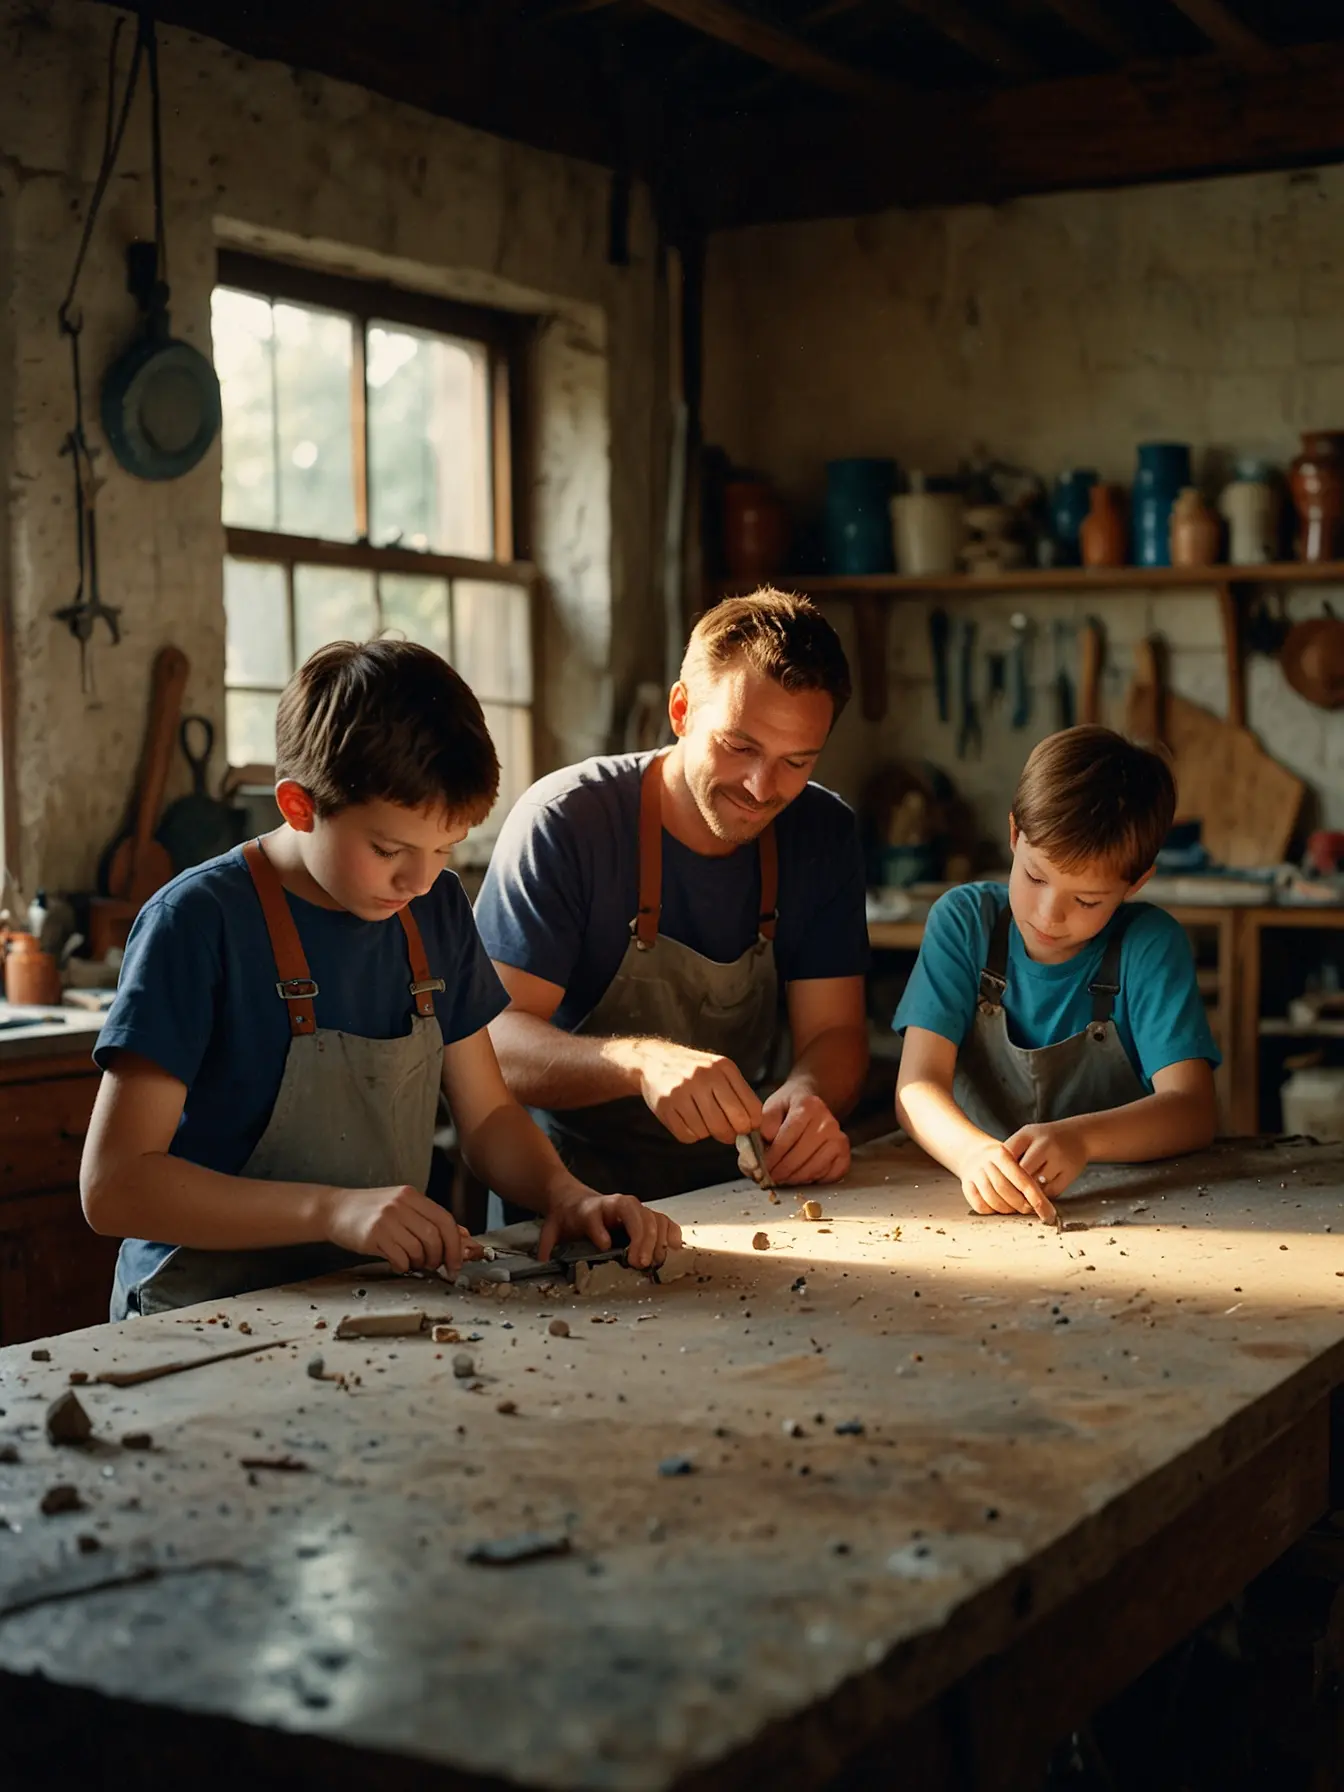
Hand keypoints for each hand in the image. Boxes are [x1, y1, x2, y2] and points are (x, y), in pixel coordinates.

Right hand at [320, 1185, 481, 1274]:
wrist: (334, 1210)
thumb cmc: (371, 1212)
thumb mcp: (403, 1208)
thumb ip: (431, 1220)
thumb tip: (464, 1237)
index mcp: (412, 1196)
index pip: (445, 1220)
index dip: (456, 1244)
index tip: (456, 1263)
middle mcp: (401, 1204)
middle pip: (435, 1236)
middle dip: (440, 1257)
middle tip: (434, 1266)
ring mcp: (387, 1218)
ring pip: (418, 1249)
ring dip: (420, 1263)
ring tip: (413, 1263)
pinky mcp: (373, 1234)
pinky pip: (399, 1257)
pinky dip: (403, 1266)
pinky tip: (398, 1263)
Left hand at [537, 1187, 682, 1270]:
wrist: (575, 1200)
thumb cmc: (567, 1218)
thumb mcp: (552, 1228)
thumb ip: (547, 1242)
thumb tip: (542, 1258)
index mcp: (589, 1208)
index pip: (594, 1216)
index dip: (599, 1230)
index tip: (604, 1246)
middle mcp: (614, 1204)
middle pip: (632, 1214)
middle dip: (639, 1237)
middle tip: (639, 1263)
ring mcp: (632, 1209)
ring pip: (651, 1216)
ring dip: (657, 1239)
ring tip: (655, 1262)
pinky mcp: (645, 1216)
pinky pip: (663, 1220)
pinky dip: (671, 1233)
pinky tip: (674, 1248)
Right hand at [632, 1039, 762, 1145]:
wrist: (654, 1060)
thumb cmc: (693, 1070)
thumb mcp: (719, 1070)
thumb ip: (738, 1093)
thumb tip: (754, 1125)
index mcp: (723, 1067)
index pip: (750, 1107)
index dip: (751, 1125)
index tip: (746, 1128)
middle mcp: (703, 1076)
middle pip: (729, 1123)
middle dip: (731, 1135)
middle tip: (727, 1133)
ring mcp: (682, 1090)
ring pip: (707, 1132)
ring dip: (708, 1133)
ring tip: (703, 1120)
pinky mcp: (665, 1104)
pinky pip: (687, 1135)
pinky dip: (691, 1135)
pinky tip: (688, 1121)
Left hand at [752, 1087, 849, 1185]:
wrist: (812, 1102)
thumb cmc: (788, 1108)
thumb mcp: (772, 1107)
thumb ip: (765, 1125)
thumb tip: (765, 1147)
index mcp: (808, 1106)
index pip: (786, 1139)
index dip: (772, 1157)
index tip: (762, 1168)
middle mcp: (827, 1121)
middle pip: (800, 1156)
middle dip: (782, 1171)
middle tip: (770, 1178)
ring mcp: (839, 1137)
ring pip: (814, 1168)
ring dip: (795, 1179)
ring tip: (782, 1179)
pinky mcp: (844, 1152)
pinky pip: (830, 1175)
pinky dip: (814, 1180)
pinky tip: (801, 1177)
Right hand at [957, 1137, 1056, 1222]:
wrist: (972, 1152)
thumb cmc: (1000, 1159)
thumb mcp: (1014, 1157)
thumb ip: (1025, 1175)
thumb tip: (1042, 1200)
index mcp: (1001, 1153)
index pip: (1022, 1179)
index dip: (1036, 1198)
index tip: (1047, 1212)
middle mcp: (986, 1163)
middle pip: (1005, 1190)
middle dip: (1021, 1205)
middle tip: (1031, 1210)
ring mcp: (974, 1174)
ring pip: (992, 1199)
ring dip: (1007, 1210)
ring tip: (1016, 1209)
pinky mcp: (966, 1185)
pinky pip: (979, 1205)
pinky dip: (992, 1211)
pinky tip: (999, 1209)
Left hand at [1004, 1119, 1089, 1202]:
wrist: (1080, 1136)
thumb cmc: (1045, 1139)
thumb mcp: (1026, 1136)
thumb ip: (1011, 1152)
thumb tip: (995, 1179)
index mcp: (1028, 1134)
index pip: (1006, 1155)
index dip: (1000, 1170)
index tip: (997, 1180)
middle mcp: (1044, 1144)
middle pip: (1021, 1172)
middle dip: (1015, 1184)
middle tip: (1011, 1191)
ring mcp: (1059, 1159)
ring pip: (1036, 1184)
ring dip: (1031, 1190)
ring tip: (1030, 1187)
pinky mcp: (1070, 1173)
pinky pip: (1051, 1192)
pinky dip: (1044, 1194)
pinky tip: (1043, 1189)